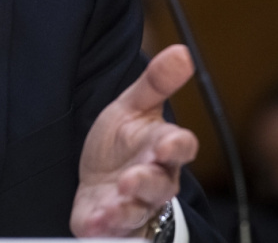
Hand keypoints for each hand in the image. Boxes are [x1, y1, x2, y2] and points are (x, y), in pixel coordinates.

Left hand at [70, 44, 198, 237]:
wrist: (100, 178)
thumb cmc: (123, 142)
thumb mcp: (134, 106)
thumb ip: (156, 82)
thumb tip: (182, 52)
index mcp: (161, 148)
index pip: (179, 147)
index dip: (177, 147)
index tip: (169, 143)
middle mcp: (153, 181)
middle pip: (160, 185)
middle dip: (147, 182)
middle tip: (133, 178)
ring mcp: (133, 205)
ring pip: (138, 211)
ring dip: (126, 208)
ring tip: (114, 202)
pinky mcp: (109, 224)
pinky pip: (111, 231)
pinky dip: (104, 227)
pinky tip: (94, 222)